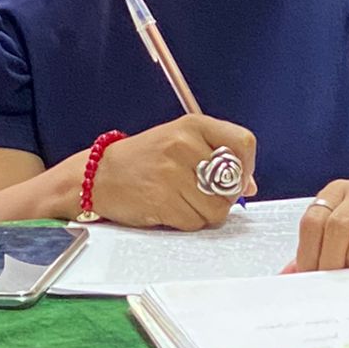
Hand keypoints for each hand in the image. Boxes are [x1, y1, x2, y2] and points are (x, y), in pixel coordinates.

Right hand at [91, 115, 256, 231]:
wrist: (99, 175)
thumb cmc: (145, 160)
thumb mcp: (180, 143)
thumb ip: (216, 157)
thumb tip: (249, 186)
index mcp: (193, 125)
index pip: (243, 143)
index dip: (246, 167)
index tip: (236, 179)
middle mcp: (183, 144)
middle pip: (231, 185)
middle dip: (222, 197)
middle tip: (200, 194)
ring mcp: (172, 172)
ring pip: (215, 208)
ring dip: (203, 213)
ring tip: (181, 201)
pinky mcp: (161, 199)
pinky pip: (194, 222)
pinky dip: (186, 222)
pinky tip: (169, 209)